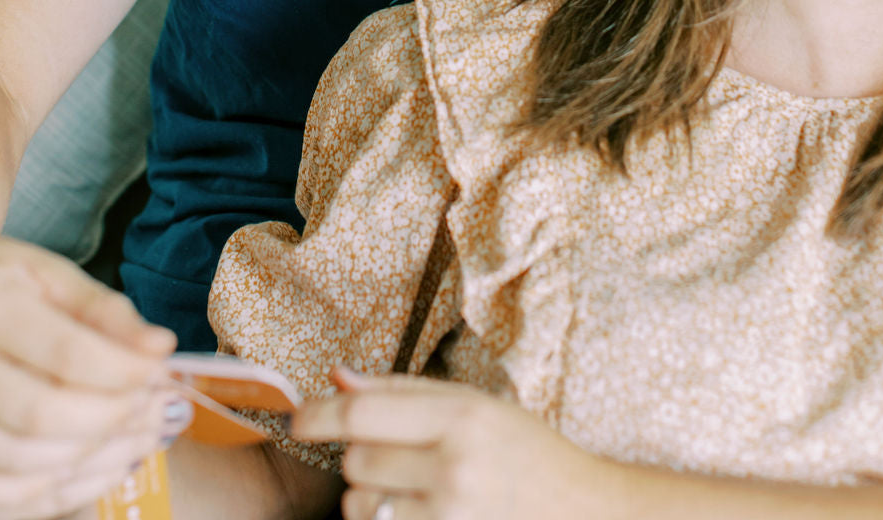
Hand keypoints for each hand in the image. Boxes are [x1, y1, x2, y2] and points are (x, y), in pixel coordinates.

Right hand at [0, 216, 184, 519]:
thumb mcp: (45, 271)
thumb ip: (102, 309)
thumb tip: (159, 348)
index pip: (65, 354)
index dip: (125, 372)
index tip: (163, 372)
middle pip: (42, 416)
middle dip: (115, 421)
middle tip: (159, 413)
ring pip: (18, 465)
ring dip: (92, 462)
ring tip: (138, 442)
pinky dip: (47, 497)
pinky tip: (90, 473)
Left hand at [291, 368, 610, 519]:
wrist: (584, 513)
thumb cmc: (526, 453)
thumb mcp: (474, 406)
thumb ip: (402, 391)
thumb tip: (335, 376)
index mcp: (462, 418)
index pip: (362, 414)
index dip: (318, 414)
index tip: (298, 415)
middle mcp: (454, 469)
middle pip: (357, 461)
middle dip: (362, 456)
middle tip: (397, 454)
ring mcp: (451, 518)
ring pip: (361, 507)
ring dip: (370, 498)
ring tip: (414, 490)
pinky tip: (419, 513)